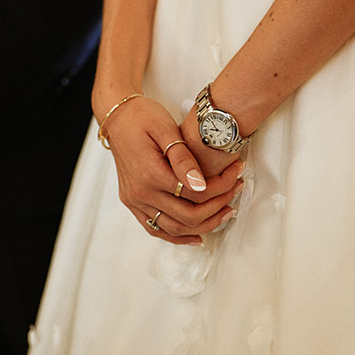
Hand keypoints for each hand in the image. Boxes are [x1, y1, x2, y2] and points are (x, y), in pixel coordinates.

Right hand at [101, 95, 243, 244]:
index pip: (196, 192)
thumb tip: (201, 185)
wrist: (118, 118)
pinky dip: (178, 237)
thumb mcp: (166, 129)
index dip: (222, 186)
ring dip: (204, 225)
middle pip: (189, 215)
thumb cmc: (142, 117)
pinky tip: (197, 235)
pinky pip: (156, 230)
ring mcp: (134, 201)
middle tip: (237, 189)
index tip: (237, 172)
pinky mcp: (132, 203)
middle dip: (219, 205)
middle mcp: (140, 193)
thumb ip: (183, 158)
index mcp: (150, 173)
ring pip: (175, 229)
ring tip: (225, 211)